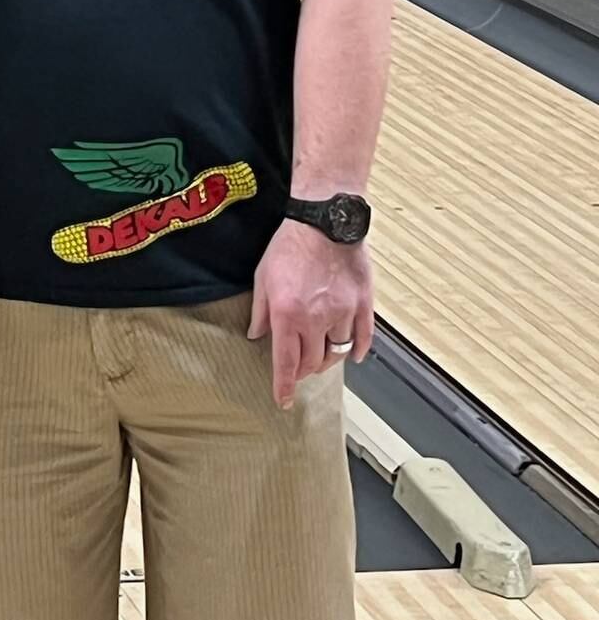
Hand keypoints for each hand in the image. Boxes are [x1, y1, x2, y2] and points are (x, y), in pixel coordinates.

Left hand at [248, 219, 375, 409]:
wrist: (325, 219)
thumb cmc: (290, 244)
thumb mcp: (262, 276)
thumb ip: (260, 310)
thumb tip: (255, 335)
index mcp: (287, 314)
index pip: (286, 363)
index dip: (284, 386)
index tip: (283, 400)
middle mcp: (316, 319)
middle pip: (312, 362)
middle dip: (303, 372)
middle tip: (299, 370)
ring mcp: (343, 312)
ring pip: (337, 352)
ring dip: (327, 360)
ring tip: (321, 358)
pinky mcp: (363, 303)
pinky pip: (363, 337)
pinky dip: (358, 350)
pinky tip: (352, 354)